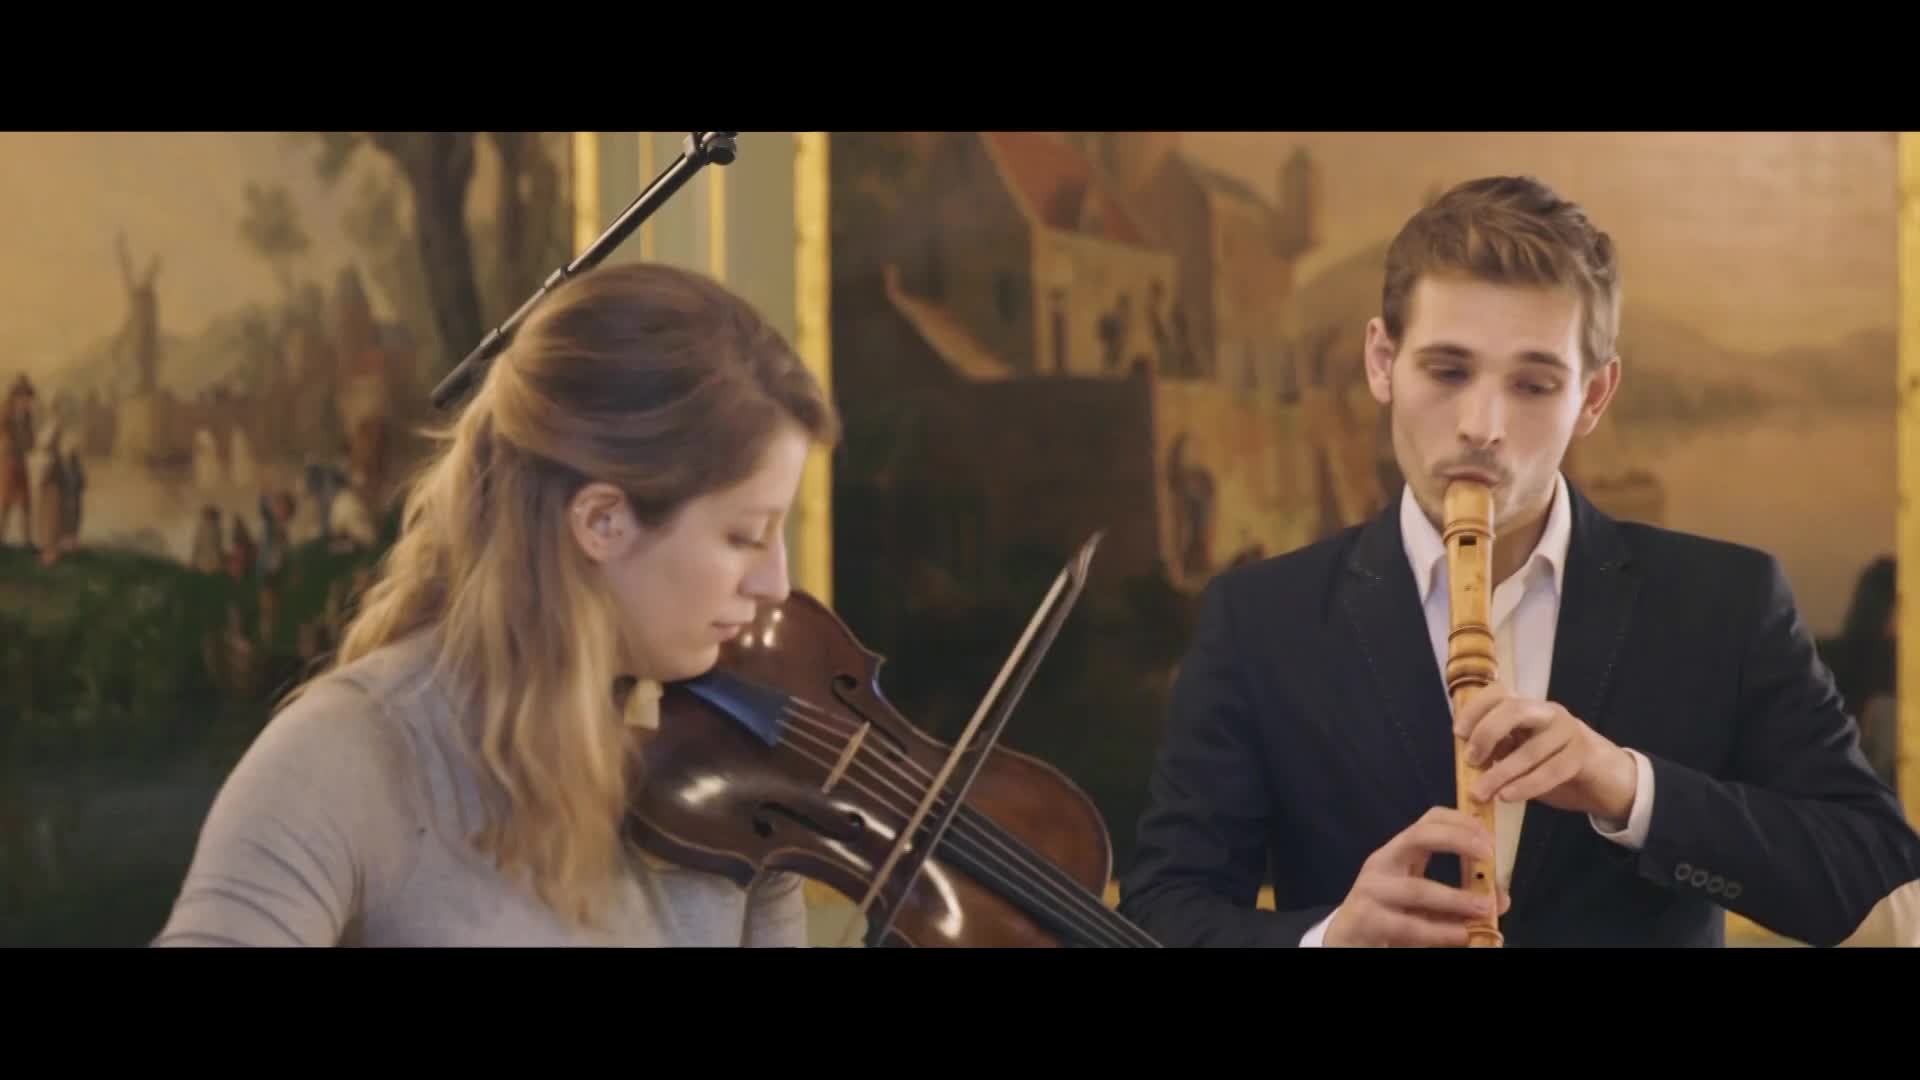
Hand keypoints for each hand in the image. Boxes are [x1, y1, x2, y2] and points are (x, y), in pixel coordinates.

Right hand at [1323, 807, 1510, 947]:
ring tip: (1484, 907)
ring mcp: (1372, 891)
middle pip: (1418, 837)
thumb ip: (1459, 897)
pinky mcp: (1367, 920)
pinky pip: (1409, 924)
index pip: (1428, 820)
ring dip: (1455, 898)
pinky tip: (1462, 935)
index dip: (1460, 821)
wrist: (1348, 939)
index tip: (1489, 835)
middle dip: (1456, 841)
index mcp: (1398, 853)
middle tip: (1488, 855)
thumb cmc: (1389, 913)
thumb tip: (1499, 898)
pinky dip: (1440, 931)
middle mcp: (1382, 864)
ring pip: (1418, 889)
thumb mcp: (1424, 901)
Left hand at [1453, 683, 1636, 822]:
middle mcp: (1546, 712)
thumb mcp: (1520, 753)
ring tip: (1481, 792)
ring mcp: (1568, 731)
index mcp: (1527, 707)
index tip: (1458, 733)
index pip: (1498, 693)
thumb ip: (1498, 749)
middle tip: (1470, 761)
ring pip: (1531, 748)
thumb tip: (1467, 758)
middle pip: (1513, 710)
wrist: (1602, 779)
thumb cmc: (1552, 764)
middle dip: (1487, 734)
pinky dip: (1526, 785)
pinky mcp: (1583, 755)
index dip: (1475, 709)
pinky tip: (1507, 797)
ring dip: (1502, 773)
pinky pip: (1552, 770)